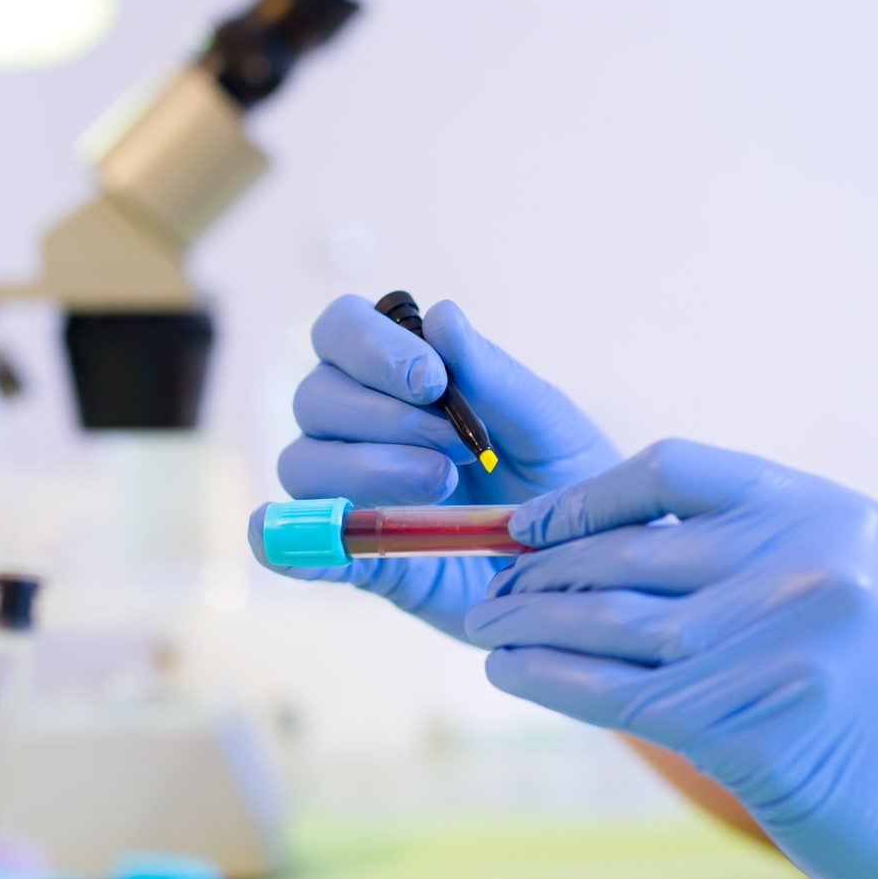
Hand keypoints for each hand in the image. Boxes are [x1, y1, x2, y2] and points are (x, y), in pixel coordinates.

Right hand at [251, 294, 617, 640]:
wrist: (587, 565)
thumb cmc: (567, 478)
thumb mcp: (547, 425)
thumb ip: (493, 376)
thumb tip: (441, 314)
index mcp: (403, 376)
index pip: (341, 331)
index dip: (370, 347)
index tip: (432, 382)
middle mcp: (363, 426)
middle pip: (315, 396)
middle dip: (382, 417)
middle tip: (458, 450)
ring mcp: (354, 492)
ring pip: (303, 463)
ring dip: (364, 469)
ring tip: (442, 488)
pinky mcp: (359, 557)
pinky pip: (299, 544)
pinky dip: (290, 543)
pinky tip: (298, 550)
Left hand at [463, 440, 877, 878]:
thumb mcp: (830, 590)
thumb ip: (734, 556)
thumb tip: (583, 547)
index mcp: (822, 509)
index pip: (673, 468)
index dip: (586, 495)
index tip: (529, 527)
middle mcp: (808, 562)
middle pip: (631, 552)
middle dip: (543, 573)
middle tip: (489, 590)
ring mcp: (786, 642)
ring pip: (615, 624)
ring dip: (531, 626)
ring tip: (487, 630)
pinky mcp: (758, 725)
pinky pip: (621, 695)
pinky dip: (551, 680)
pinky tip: (509, 674)